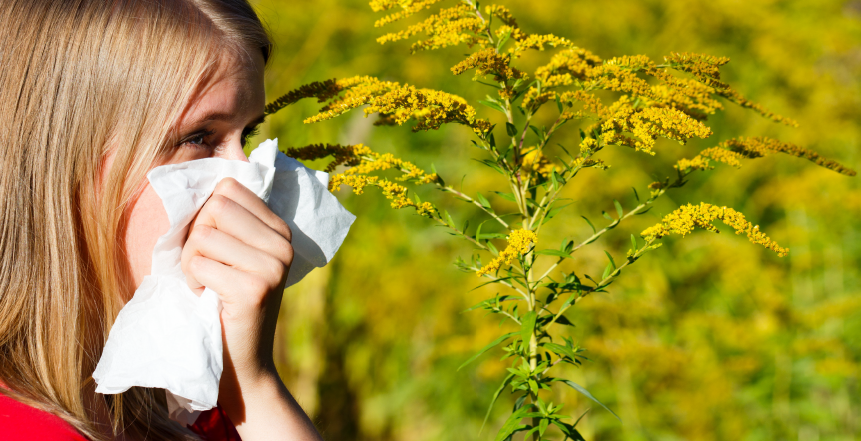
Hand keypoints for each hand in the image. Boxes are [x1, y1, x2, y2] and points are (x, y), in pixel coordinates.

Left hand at [182, 177, 290, 383]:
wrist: (241, 362)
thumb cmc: (223, 302)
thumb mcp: (233, 254)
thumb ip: (226, 220)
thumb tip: (202, 181)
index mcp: (280, 229)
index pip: (228, 189)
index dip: (208, 216)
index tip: (218, 248)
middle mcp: (283, 244)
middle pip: (214, 208)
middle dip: (197, 238)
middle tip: (210, 269)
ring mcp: (272, 266)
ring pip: (203, 235)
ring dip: (193, 264)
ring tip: (211, 286)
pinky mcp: (254, 289)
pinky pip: (198, 264)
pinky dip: (194, 284)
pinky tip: (211, 300)